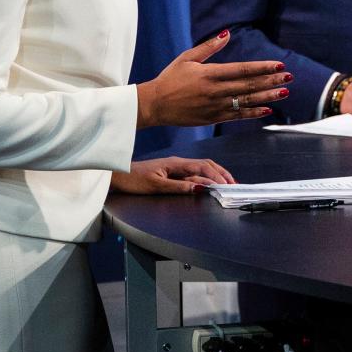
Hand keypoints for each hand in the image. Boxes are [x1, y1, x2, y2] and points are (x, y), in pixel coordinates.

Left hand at [110, 157, 236, 194]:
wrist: (116, 175)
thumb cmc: (132, 179)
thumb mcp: (156, 185)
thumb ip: (179, 187)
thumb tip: (200, 188)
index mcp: (176, 163)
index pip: (203, 168)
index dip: (218, 176)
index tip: (228, 186)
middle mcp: (178, 163)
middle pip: (206, 165)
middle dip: (222, 174)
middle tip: (235, 184)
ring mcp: (175, 167)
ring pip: (201, 168)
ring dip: (215, 175)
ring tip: (227, 183)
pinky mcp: (172, 172)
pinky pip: (193, 173)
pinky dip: (205, 177)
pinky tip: (209, 183)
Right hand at [136, 30, 291, 127]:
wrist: (154, 105)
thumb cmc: (170, 78)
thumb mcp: (187, 58)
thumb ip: (209, 47)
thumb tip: (227, 33)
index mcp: (209, 74)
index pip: (242, 69)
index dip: (262, 67)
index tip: (279, 65)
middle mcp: (215, 91)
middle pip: (248, 85)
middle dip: (271, 81)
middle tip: (290, 77)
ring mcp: (215, 106)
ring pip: (246, 101)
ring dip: (267, 97)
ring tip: (284, 92)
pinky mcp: (213, 119)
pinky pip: (237, 116)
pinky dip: (253, 113)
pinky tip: (267, 110)